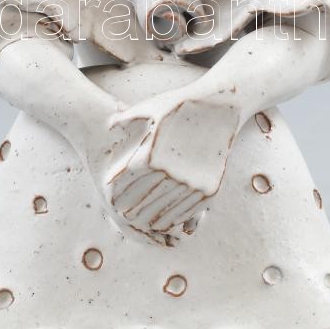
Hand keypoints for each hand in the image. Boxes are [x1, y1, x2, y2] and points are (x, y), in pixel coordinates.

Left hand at [104, 91, 240, 239]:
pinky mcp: (209, 188)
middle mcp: (170, 172)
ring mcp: (191, 183)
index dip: (117, 191)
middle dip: (130, 210)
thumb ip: (127, 119)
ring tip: (141, 224)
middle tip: (123, 216)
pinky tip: (166, 222)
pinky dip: (174, 219)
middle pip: (143, 200)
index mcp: (150, 154)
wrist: (220, 105)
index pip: (126, 181)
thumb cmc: (180, 104)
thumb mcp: (150, 108)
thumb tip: (109, 125)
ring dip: (150, 220)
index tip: (110, 198)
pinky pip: (188, 211)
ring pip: (164, 211)